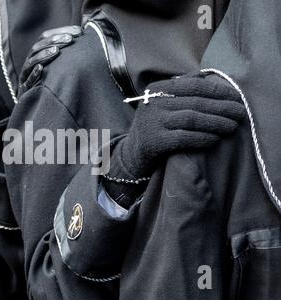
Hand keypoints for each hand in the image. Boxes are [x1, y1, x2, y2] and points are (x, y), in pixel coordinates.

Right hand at [19, 26, 82, 93]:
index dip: (61, 31)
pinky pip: (27, 81)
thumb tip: (83, 33)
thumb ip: (67, 51)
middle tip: (69, 39)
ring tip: (56, 51)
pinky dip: (33, 74)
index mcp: (37, 53)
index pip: (46, 37)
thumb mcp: (58, 65)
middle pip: (38, 46)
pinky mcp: (24, 89)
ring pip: (32, 61)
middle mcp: (30, 61)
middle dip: (54, 41)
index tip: (78, 31)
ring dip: (44, 55)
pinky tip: (40, 69)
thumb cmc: (49, 81)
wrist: (35, 105)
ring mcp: (25, 75)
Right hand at [115, 72, 245, 178]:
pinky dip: (202, 138)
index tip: (238, 98)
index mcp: (156, 89)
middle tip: (241, 113)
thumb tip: (203, 74)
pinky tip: (215, 139)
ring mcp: (152, 122)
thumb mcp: (161, 103)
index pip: (194, 86)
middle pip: (196, 102)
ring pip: (192, 119)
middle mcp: (153, 103)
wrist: (132, 152)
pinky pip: (184, 137)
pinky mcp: (154, 141)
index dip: (218, 91)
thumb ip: (179, 88)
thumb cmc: (154, 125)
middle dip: (222, 107)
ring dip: (216, 123)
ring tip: (232, 127)